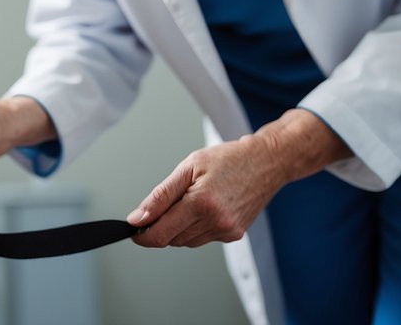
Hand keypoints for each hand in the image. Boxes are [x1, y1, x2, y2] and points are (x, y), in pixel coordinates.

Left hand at [128, 109, 349, 247]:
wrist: (266, 162)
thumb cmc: (229, 159)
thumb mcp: (188, 167)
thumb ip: (160, 196)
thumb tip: (138, 218)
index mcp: (200, 203)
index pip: (161, 234)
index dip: (142, 235)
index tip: (133, 231)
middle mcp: (215, 221)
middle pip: (172, 239)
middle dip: (161, 226)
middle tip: (166, 203)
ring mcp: (227, 230)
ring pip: (186, 241)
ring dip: (178, 227)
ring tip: (190, 200)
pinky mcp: (234, 235)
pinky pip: (203, 238)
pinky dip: (195, 227)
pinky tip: (205, 207)